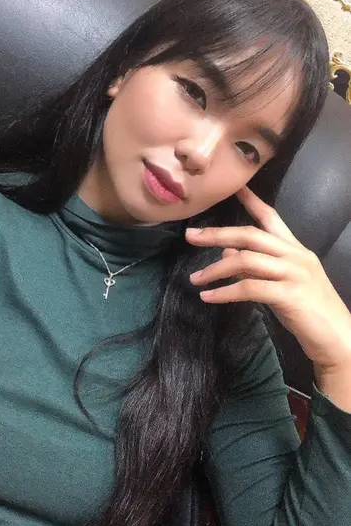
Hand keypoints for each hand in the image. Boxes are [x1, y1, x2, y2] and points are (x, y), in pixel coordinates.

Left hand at [186, 186, 350, 370]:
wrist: (338, 339)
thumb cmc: (308, 311)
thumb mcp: (280, 283)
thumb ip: (257, 267)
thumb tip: (227, 253)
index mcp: (295, 249)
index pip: (271, 217)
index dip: (251, 201)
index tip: (234, 187)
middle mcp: (296, 255)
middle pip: (250, 235)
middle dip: (217, 234)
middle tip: (190, 235)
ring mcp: (294, 274)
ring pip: (246, 260)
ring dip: (215, 269)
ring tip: (195, 279)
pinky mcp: (290, 295)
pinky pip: (249, 288)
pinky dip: (225, 292)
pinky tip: (209, 297)